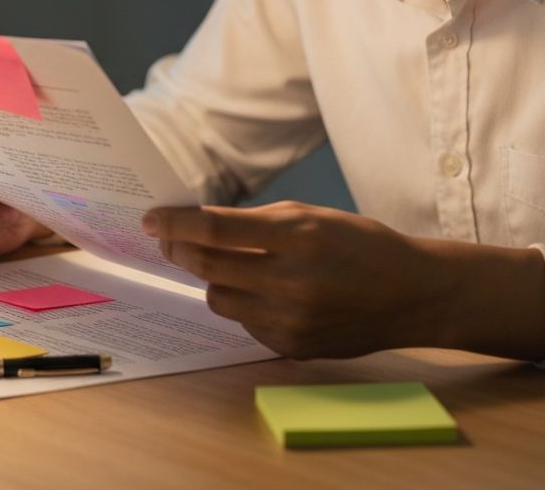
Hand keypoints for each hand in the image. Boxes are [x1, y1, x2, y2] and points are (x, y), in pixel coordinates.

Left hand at [142, 200, 445, 358]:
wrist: (413, 294)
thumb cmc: (358, 242)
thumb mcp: (309, 215)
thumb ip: (254, 222)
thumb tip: (197, 225)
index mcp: (296, 236)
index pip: (214, 230)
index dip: (175, 224)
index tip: (151, 219)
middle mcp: (292, 281)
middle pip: (207, 267)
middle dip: (178, 249)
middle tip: (167, 239)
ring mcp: (293, 320)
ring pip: (219, 299)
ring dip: (212, 278)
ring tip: (227, 264)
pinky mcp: (294, 348)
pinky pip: (244, 324)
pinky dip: (243, 304)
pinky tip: (263, 292)